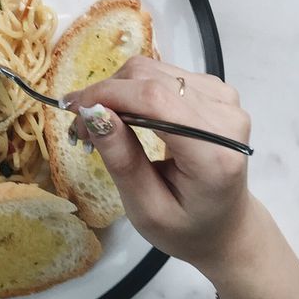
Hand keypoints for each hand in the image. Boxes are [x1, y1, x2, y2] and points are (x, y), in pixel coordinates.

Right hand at [64, 58, 254, 276]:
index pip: (155, 100)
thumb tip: (92, 112)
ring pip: (153, 70)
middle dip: (106, 94)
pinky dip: (135, 89)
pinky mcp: (217, 90)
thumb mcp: (147, 211)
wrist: (228, 227)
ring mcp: (224, 98)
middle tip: (81, 128)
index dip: (108, 95)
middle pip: (151, 78)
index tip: (71, 110)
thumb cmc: (187, 228)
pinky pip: (163, 74)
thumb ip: (123, 161)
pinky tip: (128, 115)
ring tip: (102, 123)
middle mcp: (225, 116)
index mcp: (214, 152)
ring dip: (118, 90)